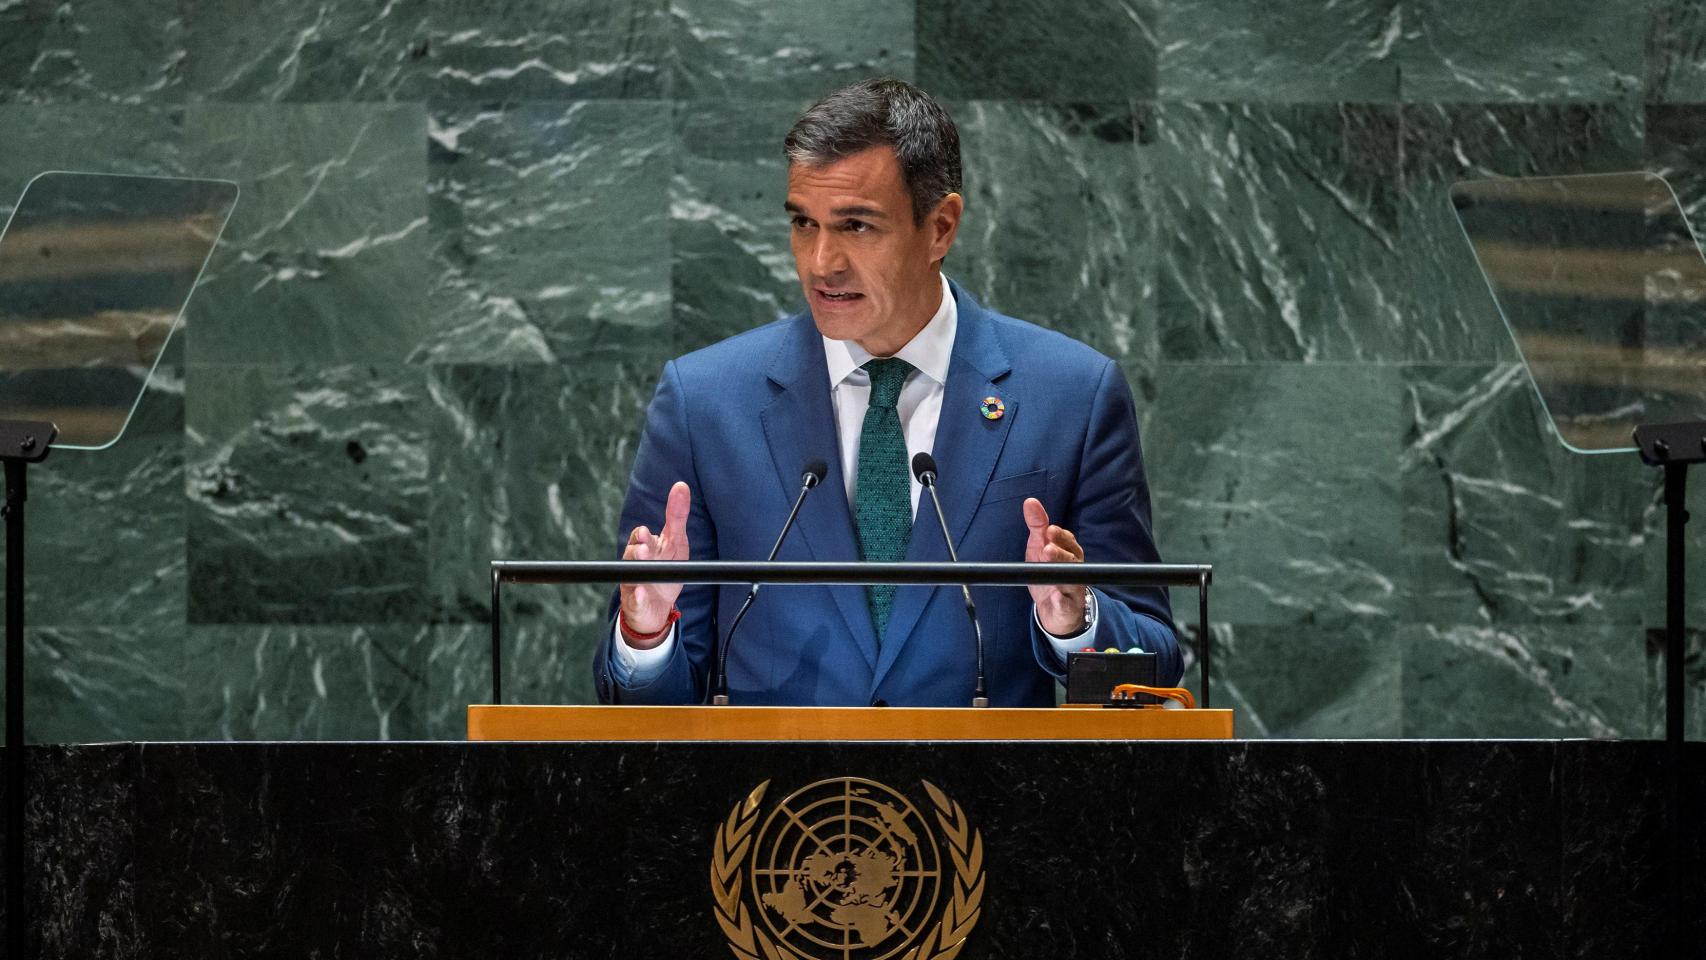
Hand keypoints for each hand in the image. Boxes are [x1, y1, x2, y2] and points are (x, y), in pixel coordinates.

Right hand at [618, 481, 691, 645]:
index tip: (646, 533)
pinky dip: (636, 597)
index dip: (643, 536)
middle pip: (633, 554)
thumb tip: (682, 486)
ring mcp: (633, 583)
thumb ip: (677, 516)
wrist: (656, 606)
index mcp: (644, 547)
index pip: (640, 537)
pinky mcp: (636, 603)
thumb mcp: (675, 542)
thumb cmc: (665, 569)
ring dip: (636, 569)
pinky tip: (639, 593)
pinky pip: (634, 601)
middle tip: (644, 548)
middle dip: (638, 550)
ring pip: (631, 575)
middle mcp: (635, 564)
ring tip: (641, 561)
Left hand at [1023, 497, 1088, 635]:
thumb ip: (1037, 526)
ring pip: (1071, 580)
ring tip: (1050, 566)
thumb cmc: (1048, 571)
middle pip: (1070, 559)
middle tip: (1047, 549)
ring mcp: (1073, 588)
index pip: (1068, 541)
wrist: (1055, 608)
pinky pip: (1067, 604)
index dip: (1060, 536)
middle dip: (1059, 553)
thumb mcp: (1039, 547)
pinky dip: (1062, 601)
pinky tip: (1056, 597)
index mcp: (1069, 552)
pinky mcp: (1068, 607)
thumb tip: (1030, 502)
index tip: (1049, 530)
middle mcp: (1075, 568)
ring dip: (1061, 573)